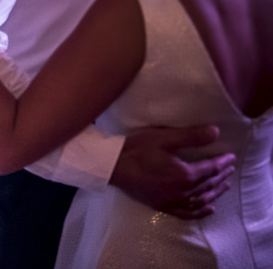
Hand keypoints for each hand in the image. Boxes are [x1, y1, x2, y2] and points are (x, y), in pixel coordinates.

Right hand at [110, 125, 234, 218]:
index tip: (230, 156)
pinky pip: (187, 213)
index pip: (210, 168)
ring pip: (201, 199)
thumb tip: (216, 132)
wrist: (113, 166)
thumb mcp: (164, 138)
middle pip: (208, 184)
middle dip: (221, 176)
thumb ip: (191, 136)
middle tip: (230, 168)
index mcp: (184, 174)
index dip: (222, 162)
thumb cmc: (137, 149)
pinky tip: (209, 208)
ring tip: (224, 185)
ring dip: (215, 192)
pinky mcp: (163, 206)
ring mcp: (172, 201)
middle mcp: (182, 191)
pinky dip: (201, 211)